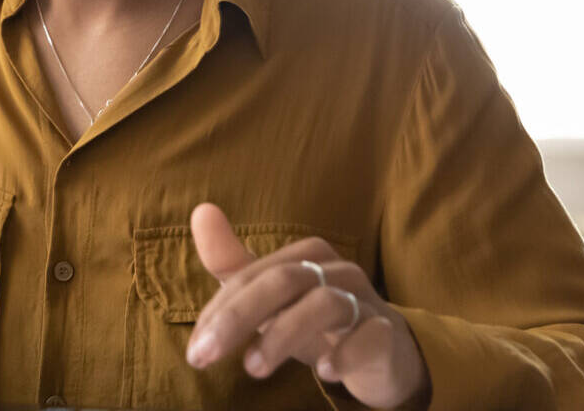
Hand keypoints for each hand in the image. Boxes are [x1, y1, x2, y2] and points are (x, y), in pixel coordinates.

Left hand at [185, 202, 425, 407]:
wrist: (385, 353)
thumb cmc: (318, 321)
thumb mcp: (273, 299)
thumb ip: (234, 265)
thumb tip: (201, 211)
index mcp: (306, 256)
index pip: (252, 275)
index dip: (219, 311)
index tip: (196, 350)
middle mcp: (336, 271)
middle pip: (284, 280)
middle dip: (238, 317)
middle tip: (204, 356)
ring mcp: (365, 300)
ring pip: (324, 304)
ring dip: (283, 336)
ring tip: (253, 368)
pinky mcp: (387, 334)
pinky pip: (370, 335)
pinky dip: (346, 352)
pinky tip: (324, 371)